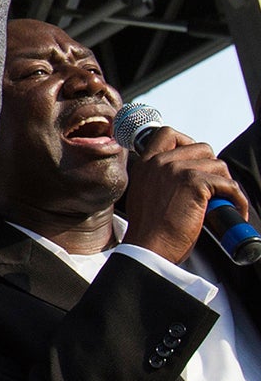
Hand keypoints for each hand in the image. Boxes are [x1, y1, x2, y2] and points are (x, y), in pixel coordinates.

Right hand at [125, 127, 249, 265]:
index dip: (186, 142)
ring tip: (222, 200)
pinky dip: (237, 199)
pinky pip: (229, 185)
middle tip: (212, 186)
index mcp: (145, 164)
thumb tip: (184, 177)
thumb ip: (158, 179)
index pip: (166, 134)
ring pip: (218, 165)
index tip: (194, 160)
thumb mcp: (144, 194)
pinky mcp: (195, 183)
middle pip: (200, 147)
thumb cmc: (149, 229)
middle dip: (212, 166)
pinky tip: (233, 210)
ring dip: (225, 183)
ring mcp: (177, 170)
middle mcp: (159, 162)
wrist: (150, 246)